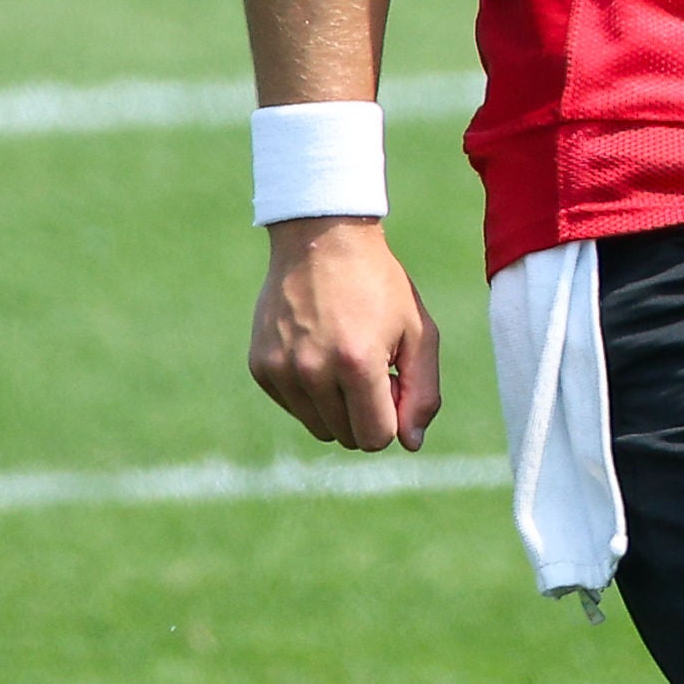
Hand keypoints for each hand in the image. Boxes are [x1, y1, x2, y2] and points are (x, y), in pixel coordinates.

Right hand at [250, 217, 442, 449]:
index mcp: (357, 364)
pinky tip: (317, 348)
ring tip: (343, 355)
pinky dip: (311, 391)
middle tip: (370, 364)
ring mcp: (281, 370)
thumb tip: (410, 444)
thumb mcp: (419, 332)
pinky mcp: (261, 367)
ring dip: (337, 405)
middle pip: (347, 437)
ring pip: (319, 427)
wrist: (323, 238)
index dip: (392, 416)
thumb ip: (423, 393)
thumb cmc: (379, 285)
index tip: (392, 381)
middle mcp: (312, 371)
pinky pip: (294, 406)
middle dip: (365, 412)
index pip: (376, 438)